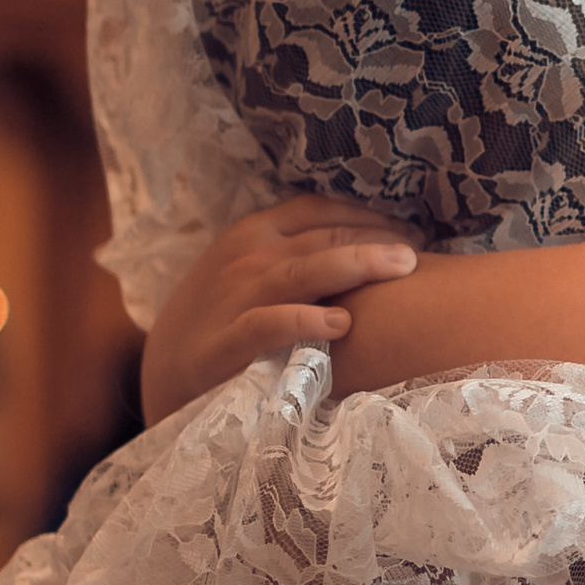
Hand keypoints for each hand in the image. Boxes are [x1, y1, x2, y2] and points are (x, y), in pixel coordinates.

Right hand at [140, 198, 418, 422]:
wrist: (166, 374)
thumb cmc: (221, 321)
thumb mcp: (249, 274)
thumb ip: (296, 257)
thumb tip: (364, 249)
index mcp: (252, 234)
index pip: (318, 210)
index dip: (367, 216)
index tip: (407, 231)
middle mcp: (247, 257)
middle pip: (323, 237)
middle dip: (377, 240)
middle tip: (418, 255)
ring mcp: (236, 298)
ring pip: (305, 270)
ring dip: (357, 264)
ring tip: (403, 268)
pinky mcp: (228, 344)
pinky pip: (271, 325)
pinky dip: (306, 321)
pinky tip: (343, 325)